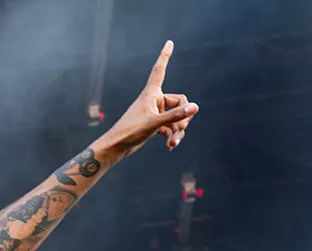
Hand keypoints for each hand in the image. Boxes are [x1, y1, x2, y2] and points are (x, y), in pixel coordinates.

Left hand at [103, 41, 198, 155]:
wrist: (115, 148)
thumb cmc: (129, 132)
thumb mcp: (155, 123)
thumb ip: (176, 116)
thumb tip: (195, 108)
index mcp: (150, 94)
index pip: (159, 70)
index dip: (164, 56)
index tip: (169, 42)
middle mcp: (153, 101)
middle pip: (181, 101)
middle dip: (183, 117)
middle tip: (180, 129)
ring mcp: (154, 113)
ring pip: (177, 117)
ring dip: (178, 130)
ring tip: (173, 143)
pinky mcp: (154, 124)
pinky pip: (171, 126)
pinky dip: (172, 135)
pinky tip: (170, 146)